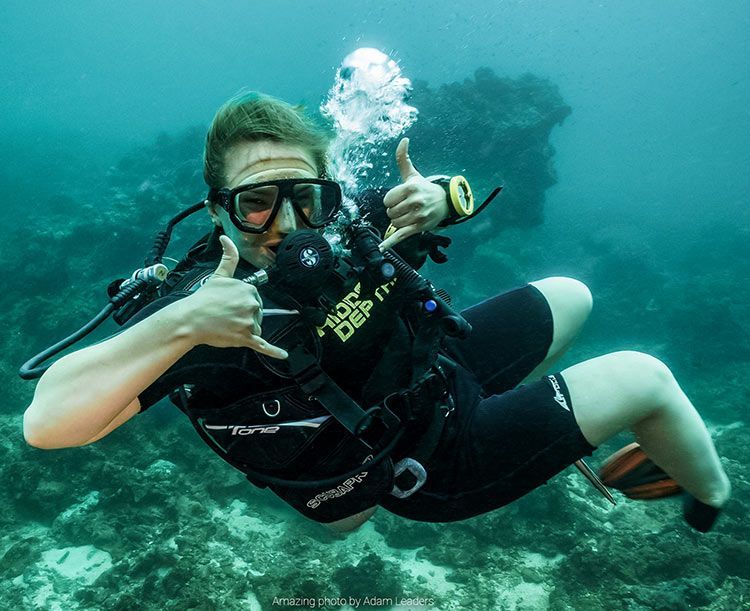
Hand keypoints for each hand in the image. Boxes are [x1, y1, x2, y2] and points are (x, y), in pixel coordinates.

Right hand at [180, 235, 287, 358]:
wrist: (190, 318)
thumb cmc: (203, 299)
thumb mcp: (218, 275)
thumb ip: (228, 257)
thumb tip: (226, 238)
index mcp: (249, 290)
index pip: (254, 299)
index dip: (242, 305)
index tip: (229, 306)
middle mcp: (252, 304)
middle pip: (256, 314)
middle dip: (244, 317)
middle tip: (226, 317)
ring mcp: (250, 322)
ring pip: (255, 329)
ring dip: (244, 330)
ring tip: (227, 327)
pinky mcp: (246, 338)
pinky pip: (263, 346)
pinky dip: (274, 351)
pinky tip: (283, 355)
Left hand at [378, 137, 449, 250]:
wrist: (445, 202)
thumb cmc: (423, 188)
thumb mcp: (412, 174)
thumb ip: (403, 158)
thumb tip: (404, 140)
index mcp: (410, 188)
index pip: (387, 200)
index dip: (391, 201)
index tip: (400, 200)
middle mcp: (415, 202)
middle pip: (390, 213)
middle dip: (395, 211)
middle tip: (406, 207)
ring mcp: (418, 216)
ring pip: (394, 223)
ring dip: (398, 221)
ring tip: (409, 215)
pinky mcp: (419, 228)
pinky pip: (401, 236)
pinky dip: (390, 242)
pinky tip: (382, 248)